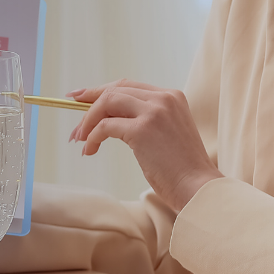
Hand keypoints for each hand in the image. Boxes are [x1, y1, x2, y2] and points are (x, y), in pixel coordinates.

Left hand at [67, 80, 221, 211]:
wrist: (198, 188)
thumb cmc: (181, 169)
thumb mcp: (166, 133)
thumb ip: (145, 119)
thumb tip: (107, 119)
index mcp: (172, 96)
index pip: (128, 86)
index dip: (101, 90)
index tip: (81, 97)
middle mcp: (163, 98)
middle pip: (114, 90)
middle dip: (89, 104)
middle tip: (75, 121)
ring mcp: (153, 112)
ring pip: (107, 103)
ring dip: (87, 121)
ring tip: (80, 139)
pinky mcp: (142, 129)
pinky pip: (105, 127)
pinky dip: (92, 137)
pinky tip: (90, 150)